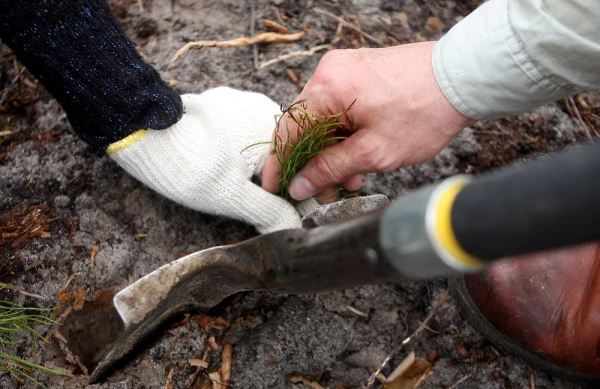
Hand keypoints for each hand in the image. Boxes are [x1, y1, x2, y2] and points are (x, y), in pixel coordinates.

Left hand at [108, 87, 301, 233]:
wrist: (145, 136)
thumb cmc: (193, 167)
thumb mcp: (235, 198)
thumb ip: (270, 212)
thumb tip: (292, 225)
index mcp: (274, 126)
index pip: (294, 162)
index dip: (286, 188)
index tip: (272, 206)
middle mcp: (261, 105)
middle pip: (275, 149)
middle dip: (264, 174)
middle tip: (241, 193)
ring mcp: (236, 99)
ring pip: (253, 139)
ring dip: (246, 160)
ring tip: (223, 178)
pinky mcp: (215, 100)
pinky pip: (233, 128)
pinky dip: (228, 146)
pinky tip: (212, 161)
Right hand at [262, 42, 475, 200]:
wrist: (465, 78)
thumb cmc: (424, 111)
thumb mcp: (374, 151)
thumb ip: (330, 169)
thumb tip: (300, 185)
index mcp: (327, 87)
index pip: (287, 130)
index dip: (279, 163)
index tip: (275, 187)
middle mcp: (331, 72)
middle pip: (305, 126)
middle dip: (314, 163)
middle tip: (323, 193)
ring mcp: (347, 70)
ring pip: (326, 120)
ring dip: (333, 152)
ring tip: (352, 180)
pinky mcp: (362, 73)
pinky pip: (342, 109)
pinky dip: (346, 136)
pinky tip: (359, 159)